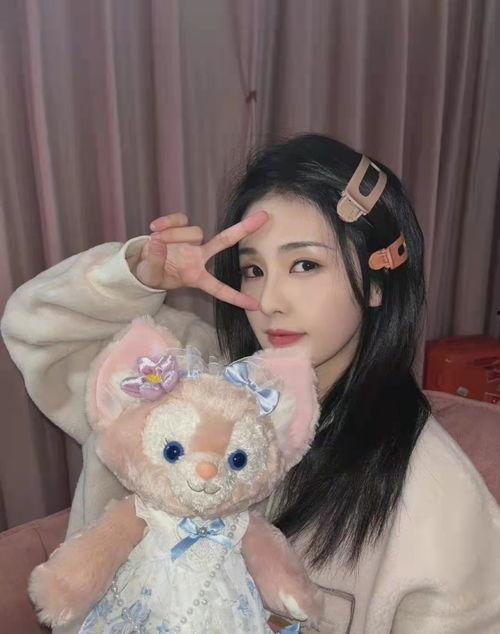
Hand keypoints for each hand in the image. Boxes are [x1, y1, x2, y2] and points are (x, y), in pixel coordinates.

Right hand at [132, 211, 267, 309]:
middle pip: (224, 240)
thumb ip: (155, 261)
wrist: (140, 262)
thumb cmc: (152, 274)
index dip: (235, 297)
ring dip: (172, 236)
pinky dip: (167, 222)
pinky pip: (180, 219)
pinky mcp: (180, 227)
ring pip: (193, 232)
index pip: (219, 288)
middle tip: (265, 216)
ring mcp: (192, 242)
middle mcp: (199, 257)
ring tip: (155, 242)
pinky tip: (153, 227)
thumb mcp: (151, 275)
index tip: (254, 305)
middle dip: (244, 228)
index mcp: (196, 276)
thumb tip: (156, 242)